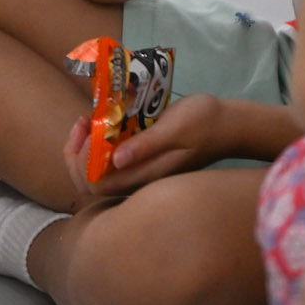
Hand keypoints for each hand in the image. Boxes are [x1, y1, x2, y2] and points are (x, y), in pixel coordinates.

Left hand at [62, 94, 231, 201]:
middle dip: (76, 155)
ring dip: (84, 147)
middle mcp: (138, 179)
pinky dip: (97, 142)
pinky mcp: (142, 159)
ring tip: (88, 118)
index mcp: (145, 177)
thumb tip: (116, 160)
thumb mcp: (176, 128)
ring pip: (97, 172)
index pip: (97, 186)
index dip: (82, 162)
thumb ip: (147, 144)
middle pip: (90, 184)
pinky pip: (109, 160)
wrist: (228, 125)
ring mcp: (139, 170)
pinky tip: (102, 119)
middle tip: (83, 122)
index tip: (87, 129)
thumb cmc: (204, 122)